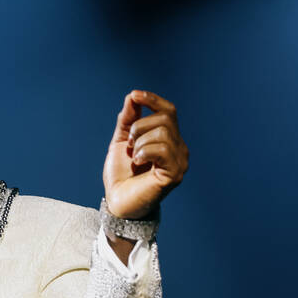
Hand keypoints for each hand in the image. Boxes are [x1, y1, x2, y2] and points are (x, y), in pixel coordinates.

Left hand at [103, 89, 188, 219]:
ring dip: (140, 142)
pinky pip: (162, 149)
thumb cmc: (121, 175)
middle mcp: (179, 149)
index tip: (134, 95)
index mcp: (169, 140)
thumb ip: (128, 120)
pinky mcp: (175, 174)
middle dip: (139, 126)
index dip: (153, 100)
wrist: (117, 202)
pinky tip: (138, 162)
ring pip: (163, 132)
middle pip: (165, 118)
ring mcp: (180, 161)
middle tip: (129, 144)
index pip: (169, 111)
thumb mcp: (121, 141)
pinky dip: (144, 151)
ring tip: (134, 157)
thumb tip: (133, 96)